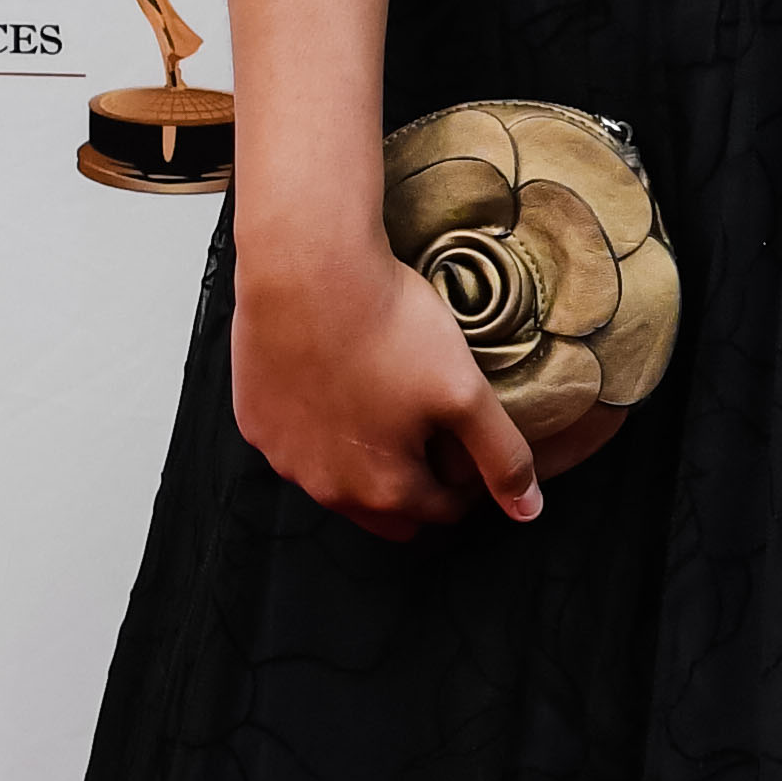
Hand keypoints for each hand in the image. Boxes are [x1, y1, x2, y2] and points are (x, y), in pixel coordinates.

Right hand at [231, 237, 545, 537]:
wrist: (306, 269)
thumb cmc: (387, 328)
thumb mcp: (465, 392)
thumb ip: (501, 457)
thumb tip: (527, 511)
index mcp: (383, 492)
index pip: (441, 510)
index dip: (464, 477)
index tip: (467, 435)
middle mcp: (326, 490)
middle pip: (386, 507)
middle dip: (413, 479)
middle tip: (429, 421)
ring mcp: (283, 458)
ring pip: (337, 477)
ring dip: (363, 454)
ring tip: (384, 395)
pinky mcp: (254, 421)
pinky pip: (296, 442)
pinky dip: (319, 426)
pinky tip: (337, 381)